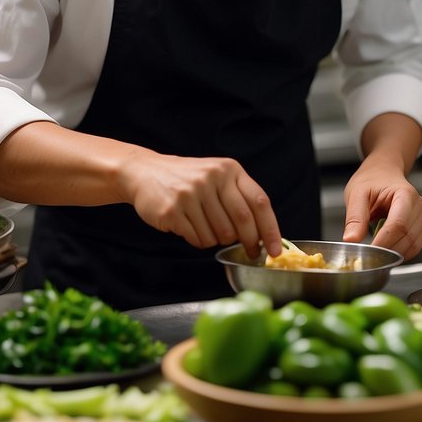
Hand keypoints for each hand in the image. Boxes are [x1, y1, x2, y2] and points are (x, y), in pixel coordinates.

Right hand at [121, 151, 282, 258]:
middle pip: (242, 222)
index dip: (271, 229)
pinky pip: (198, 239)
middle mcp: (212, 178)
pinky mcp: (173, 210)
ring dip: (217, 240)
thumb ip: (239, 199)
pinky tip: (189, 227)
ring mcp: (191, 194)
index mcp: (228, 169)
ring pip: (219, 235)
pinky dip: (199, 240)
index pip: (259, 202)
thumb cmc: (188, 180)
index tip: (276, 250)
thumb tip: (263, 236)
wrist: (144, 172)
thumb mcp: (216, 176)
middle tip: (250, 251)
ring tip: (206, 227)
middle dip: (249, 242)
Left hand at [340, 158, 421, 259]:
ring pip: (413, 246)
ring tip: (375, 252)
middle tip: (367, 256)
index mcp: (405, 194)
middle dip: (387, 251)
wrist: (384, 173)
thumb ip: (355, 217)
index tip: (368, 252)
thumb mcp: (356, 193)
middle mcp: (419, 206)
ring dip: (393, 254)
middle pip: (407, 237)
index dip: (384, 241)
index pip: (398, 224)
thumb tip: (351, 240)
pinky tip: (385, 248)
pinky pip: (414, 247)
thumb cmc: (372, 180)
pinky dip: (399, 252)